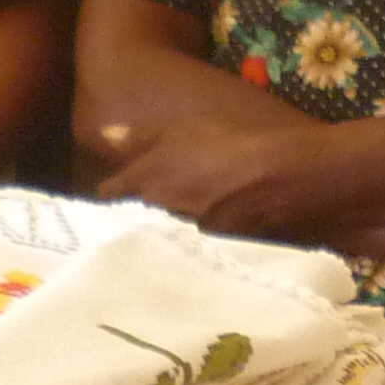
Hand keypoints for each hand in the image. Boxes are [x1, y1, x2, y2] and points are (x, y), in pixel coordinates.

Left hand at [91, 114, 328, 238]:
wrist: (277, 180)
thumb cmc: (224, 146)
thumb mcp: (180, 130)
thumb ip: (140, 137)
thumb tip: (107, 136)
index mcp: (143, 184)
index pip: (110, 194)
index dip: (113, 191)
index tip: (117, 188)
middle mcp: (154, 217)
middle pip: (131, 220)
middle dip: (134, 215)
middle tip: (146, 203)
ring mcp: (180, 240)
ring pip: (159, 236)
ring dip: (162, 230)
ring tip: (177, 218)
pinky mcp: (205, 255)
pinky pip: (186, 249)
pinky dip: (189, 241)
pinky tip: (203, 231)